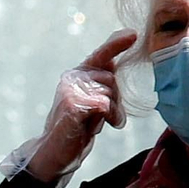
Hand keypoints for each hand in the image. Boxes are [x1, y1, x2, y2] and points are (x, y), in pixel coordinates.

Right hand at [24, 29, 137, 183]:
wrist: (55, 153)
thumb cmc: (78, 128)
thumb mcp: (93, 102)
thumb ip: (102, 83)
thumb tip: (115, 61)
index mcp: (77, 75)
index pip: (100, 54)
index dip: (117, 43)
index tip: (133, 34)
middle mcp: (72, 77)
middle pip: (110, 78)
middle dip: (116, 99)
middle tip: (107, 116)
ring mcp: (70, 90)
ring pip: (109, 91)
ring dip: (114, 112)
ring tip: (101, 123)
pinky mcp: (72, 104)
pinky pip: (104, 103)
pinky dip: (109, 116)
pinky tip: (97, 126)